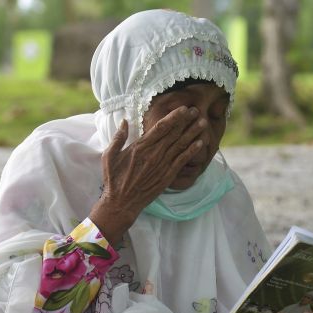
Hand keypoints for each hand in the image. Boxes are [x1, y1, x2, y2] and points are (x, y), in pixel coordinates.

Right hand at [90, 106, 206, 242]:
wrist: (121, 203)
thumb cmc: (114, 180)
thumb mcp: (109, 156)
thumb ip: (118, 138)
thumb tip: (124, 121)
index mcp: (140, 147)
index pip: (161, 127)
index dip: (173, 117)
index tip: (182, 108)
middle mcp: (153, 154)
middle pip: (174, 134)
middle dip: (186, 121)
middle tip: (196, 110)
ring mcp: (162, 166)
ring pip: (180, 145)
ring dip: (192, 133)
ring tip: (203, 123)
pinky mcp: (167, 176)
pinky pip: (182, 161)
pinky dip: (192, 151)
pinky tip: (200, 143)